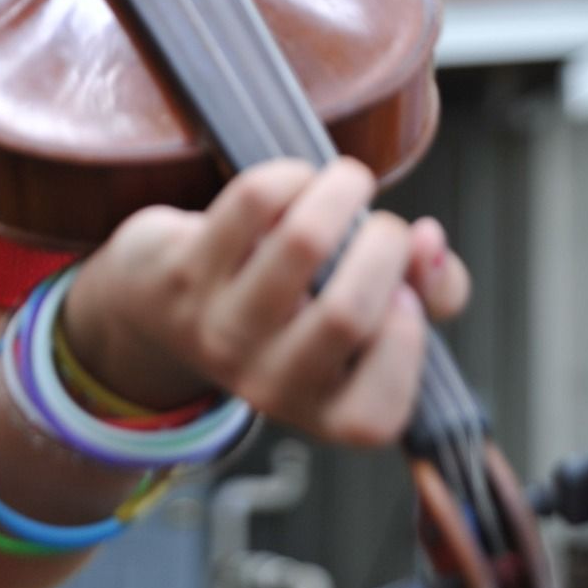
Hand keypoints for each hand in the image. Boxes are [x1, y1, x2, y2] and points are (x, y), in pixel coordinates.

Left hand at [61, 157, 469, 448]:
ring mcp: (218, 328)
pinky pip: (255, 200)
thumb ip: (428, 294)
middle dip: (388, 245)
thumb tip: (430, 243)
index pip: (377, 413)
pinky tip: (300, 180)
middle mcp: (264, 382)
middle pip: (346, 314)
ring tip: (351, 183)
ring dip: (345, 190)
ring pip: (303, 242)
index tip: (403, 293)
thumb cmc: (286, 306)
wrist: (157, 304)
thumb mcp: (358, 321)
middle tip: (384, 227)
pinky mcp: (183, 269)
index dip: (408, 342)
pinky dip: (295, 174)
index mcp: (319, 409)